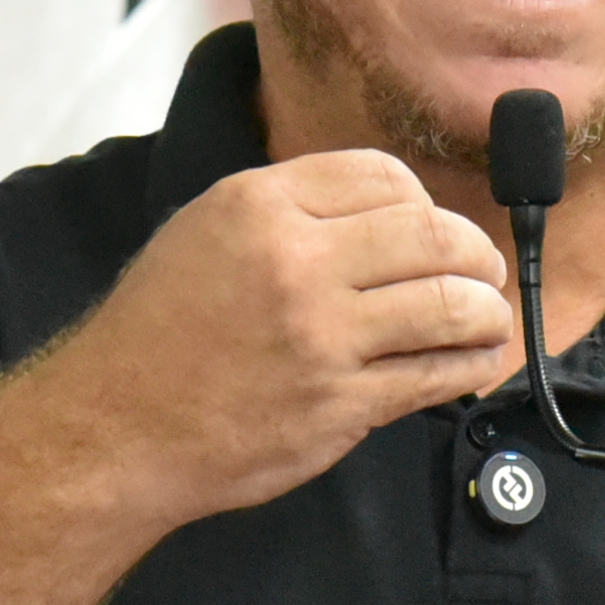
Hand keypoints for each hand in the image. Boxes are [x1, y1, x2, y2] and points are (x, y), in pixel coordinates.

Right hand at [39, 150, 518, 525]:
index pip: (384, 177)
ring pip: (449, 305)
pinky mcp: (340, 404)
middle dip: (475, 251)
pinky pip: (435, 375)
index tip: (432, 225)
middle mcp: (296, 262)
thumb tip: (383, 210)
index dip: (423, 200)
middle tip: (483, 268)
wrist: (115, 427)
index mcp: (261, 206)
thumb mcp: (207, 231)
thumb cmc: (159, 332)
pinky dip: (472, 366)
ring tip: (488, 317)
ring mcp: (322, 337)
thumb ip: (290, 210)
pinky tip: (477, 362)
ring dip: (486, 310)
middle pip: (433, 235)